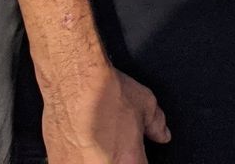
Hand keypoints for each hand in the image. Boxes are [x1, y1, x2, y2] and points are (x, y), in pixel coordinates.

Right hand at [40, 62, 170, 163]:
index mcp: (128, 162)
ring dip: (95, 158)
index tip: (131, 152)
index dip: (136, 159)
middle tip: (112, 144)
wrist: (73, 79)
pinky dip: (77, 157)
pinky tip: (80, 141)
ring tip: (95, 141)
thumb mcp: (145, 103)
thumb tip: (162, 134)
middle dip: (115, 158)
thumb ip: (157, 124)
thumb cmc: (104, 91)